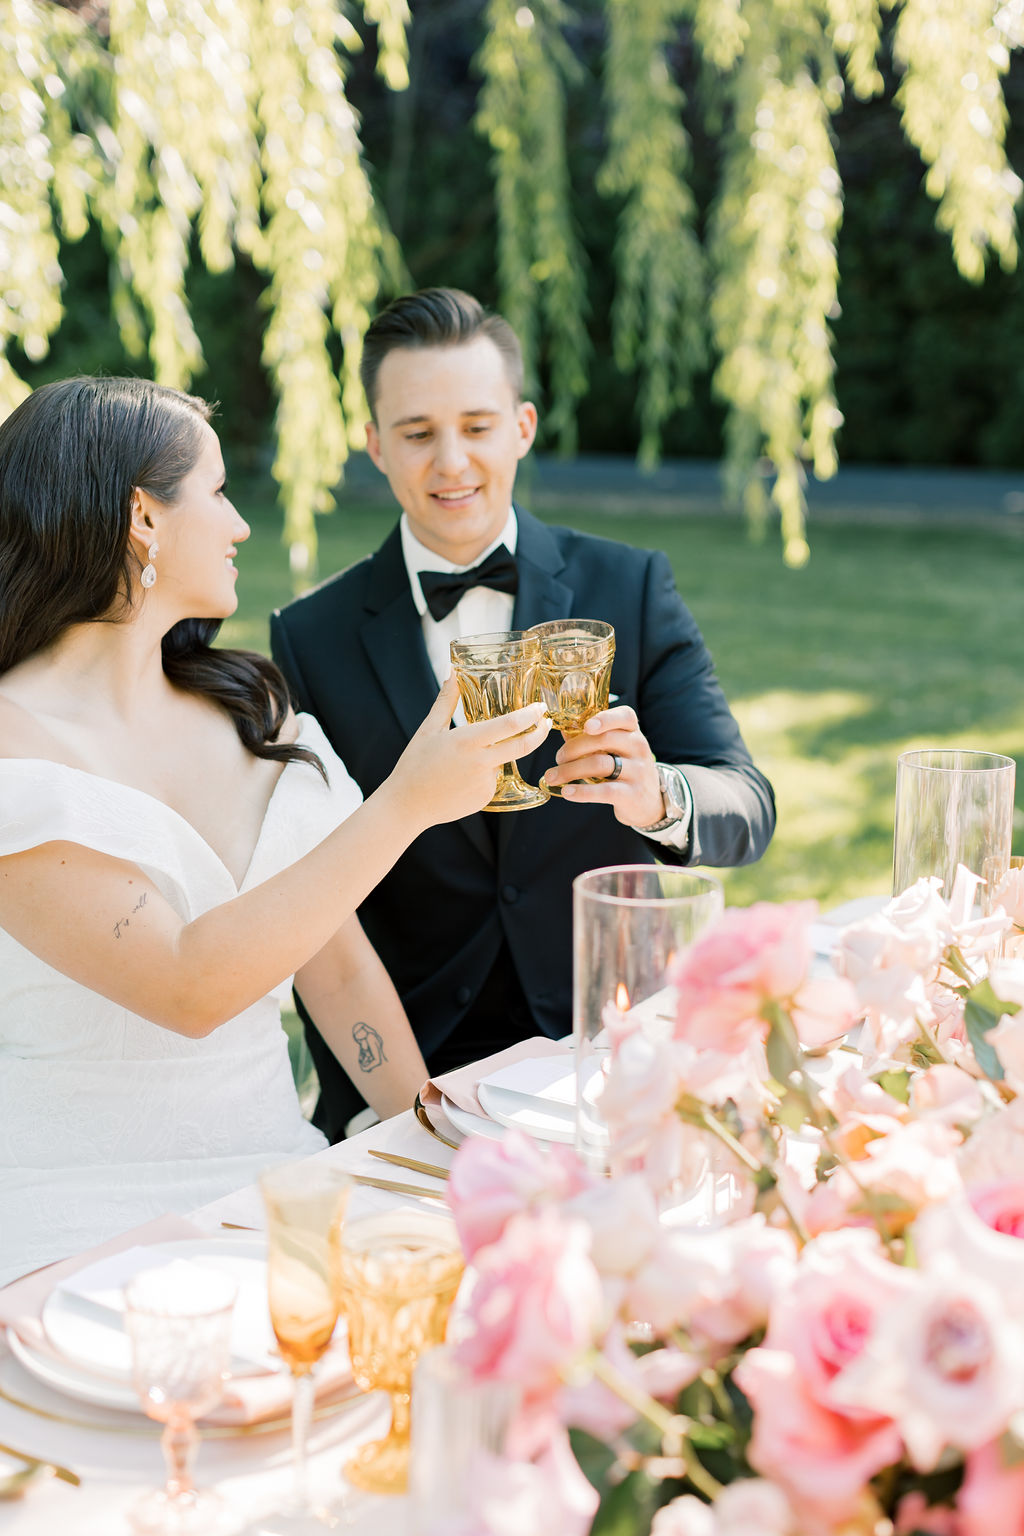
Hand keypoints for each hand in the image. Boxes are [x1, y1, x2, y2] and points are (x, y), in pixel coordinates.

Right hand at [390, 675, 550, 829]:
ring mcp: (486, 783)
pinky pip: (492, 780)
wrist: (407, 805)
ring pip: (502, 762)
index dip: (531, 715)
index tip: (541, 707)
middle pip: (523, 746)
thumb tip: (452, 671)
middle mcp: (481, 762)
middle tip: (546, 722)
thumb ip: (446, 699)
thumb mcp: (429, 728)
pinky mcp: (486, 798)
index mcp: (467, 741)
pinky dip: (483, 774)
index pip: (510, 724)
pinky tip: (460, 778)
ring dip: (495, 756)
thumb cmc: (415, 764)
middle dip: (540, 732)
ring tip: (462, 762)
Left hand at [542, 704, 664, 827]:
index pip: (625, 716)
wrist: (649, 802)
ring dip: (570, 770)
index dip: (604, 718)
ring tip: (553, 777)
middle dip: (573, 748)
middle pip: (604, 740)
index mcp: (633, 732)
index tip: (585, 726)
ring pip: (600, 764)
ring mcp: (638, 771)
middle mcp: (638, 747)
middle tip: (557, 758)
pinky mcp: (632, 794)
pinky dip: (582, 792)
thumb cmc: (625, 769)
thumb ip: (591, 738)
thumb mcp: (616, 750)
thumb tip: (563, 729)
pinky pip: (604, 791)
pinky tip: (567, 792)